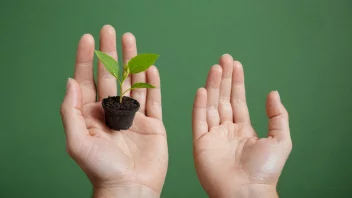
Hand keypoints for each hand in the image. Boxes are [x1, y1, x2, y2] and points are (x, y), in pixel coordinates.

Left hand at [60, 25, 167, 197]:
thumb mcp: (77, 142)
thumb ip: (70, 111)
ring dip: (132, 60)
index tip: (88, 39)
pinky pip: (153, 98)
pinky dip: (152, 82)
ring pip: (133, 81)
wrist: (130, 188)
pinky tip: (149, 67)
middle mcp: (113, 111)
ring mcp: (134, 116)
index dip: (87, 59)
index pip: (88, 80)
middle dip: (110, 52)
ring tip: (130, 40)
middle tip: (110, 30)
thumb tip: (70, 81)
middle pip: (111, 75)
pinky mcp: (152, 123)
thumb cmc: (101, 169)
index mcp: (93, 114)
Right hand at [192, 54, 291, 197]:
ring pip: (211, 105)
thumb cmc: (264, 171)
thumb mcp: (280, 140)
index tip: (235, 64)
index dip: (237, 82)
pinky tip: (203, 90)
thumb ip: (277, 116)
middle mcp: (226, 130)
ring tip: (215, 68)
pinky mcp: (200, 142)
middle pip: (223, 98)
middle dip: (224, 79)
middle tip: (224, 59)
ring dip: (213, 86)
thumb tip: (273, 93)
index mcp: (243, 129)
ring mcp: (213, 135)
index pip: (238, 100)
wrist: (246, 192)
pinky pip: (199, 120)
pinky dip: (200, 105)